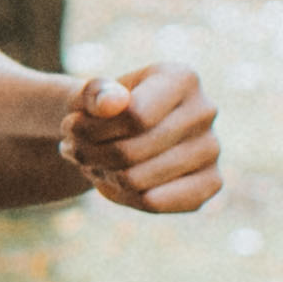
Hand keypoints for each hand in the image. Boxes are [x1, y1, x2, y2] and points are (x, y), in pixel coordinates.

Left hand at [63, 60, 223, 214]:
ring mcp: (212, 149)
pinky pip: (155, 203)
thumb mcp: (91, 95)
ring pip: (137, 180)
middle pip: (130, 152)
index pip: (133, 117)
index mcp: (182, 78)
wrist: (117, 131)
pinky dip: (121, 196)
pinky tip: (112, 180)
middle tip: (73, 149)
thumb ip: (95, 93)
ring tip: (91, 161)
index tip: (71, 125)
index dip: (90, 129)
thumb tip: (112, 103)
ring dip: (100, 175)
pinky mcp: (210, 182)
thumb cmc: (104, 108)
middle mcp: (205, 111)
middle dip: (88, 155)